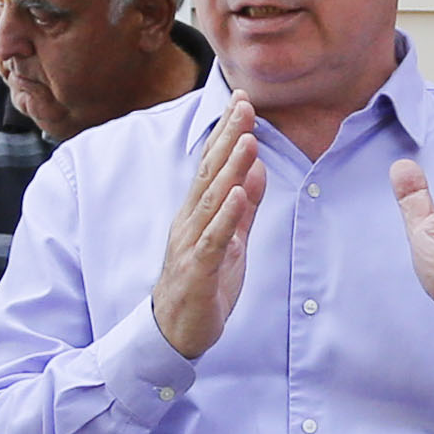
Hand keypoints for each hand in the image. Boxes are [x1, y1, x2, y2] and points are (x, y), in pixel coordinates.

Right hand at [147, 100, 267, 359]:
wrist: (176, 331)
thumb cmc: (203, 284)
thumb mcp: (231, 240)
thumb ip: (244, 208)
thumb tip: (256, 170)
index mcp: (198, 213)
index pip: (213, 165)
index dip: (227, 133)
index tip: (243, 101)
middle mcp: (190, 222)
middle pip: (210, 173)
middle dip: (228, 138)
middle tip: (244, 105)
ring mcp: (191, 245)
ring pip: (212, 201)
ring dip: (230, 169)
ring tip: (248, 140)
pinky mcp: (197, 270)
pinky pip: (213, 239)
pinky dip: (226, 216)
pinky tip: (239, 194)